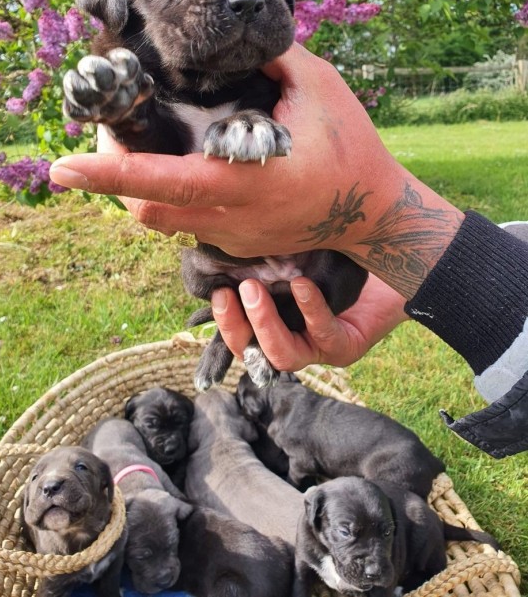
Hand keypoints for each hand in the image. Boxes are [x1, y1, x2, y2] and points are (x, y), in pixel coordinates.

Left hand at [51, 43, 462, 297]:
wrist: (373, 212)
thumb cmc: (351, 148)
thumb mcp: (319, 87)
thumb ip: (272, 57)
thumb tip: (233, 37)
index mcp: (249, 180)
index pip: (163, 184)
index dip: (109, 176)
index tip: (63, 167)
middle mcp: (233, 218)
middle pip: (144, 212)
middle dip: (112, 178)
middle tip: (106, 138)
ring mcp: (233, 238)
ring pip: (161, 222)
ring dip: (138, 189)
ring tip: (138, 150)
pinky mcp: (237, 245)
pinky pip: (186, 224)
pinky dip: (171, 197)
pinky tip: (184, 167)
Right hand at [210, 273, 408, 369]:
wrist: (392, 261)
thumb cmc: (337, 256)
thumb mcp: (294, 256)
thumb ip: (265, 262)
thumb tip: (223, 250)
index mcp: (278, 326)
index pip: (241, 338)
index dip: (224, 324)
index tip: (214, 293)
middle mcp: (295, 342)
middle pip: (255, 353)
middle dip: (236, 326)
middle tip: (230, 292)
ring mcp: (320, 350)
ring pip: (284, 355)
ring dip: (264, 324)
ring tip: (255, 289)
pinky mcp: (347, 347)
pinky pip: (324, 334)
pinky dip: (310, 310)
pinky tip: (302, 285)